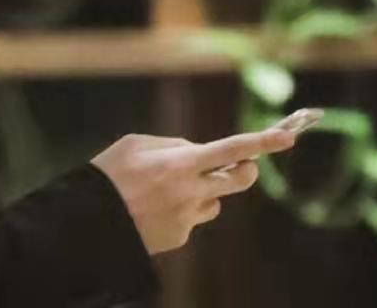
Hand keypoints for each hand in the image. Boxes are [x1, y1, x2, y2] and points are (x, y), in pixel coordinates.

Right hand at [90, 129, 296, 254]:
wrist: (88, 222)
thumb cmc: (109, 175)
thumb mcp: (135, 144)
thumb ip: (172, 144)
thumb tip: (196, 150)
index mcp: (181, 163)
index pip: (231, 149)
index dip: (262, 142)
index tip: (288, 137)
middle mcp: (191, 191)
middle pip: (239, 180)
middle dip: (246, 169)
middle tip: (240, 165)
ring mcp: (187, 218)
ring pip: (214, 202)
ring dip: (203, 193)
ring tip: (166, 192)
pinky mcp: (179, 238)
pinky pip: (192, 220)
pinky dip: (180, 212)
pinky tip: (153, 211)